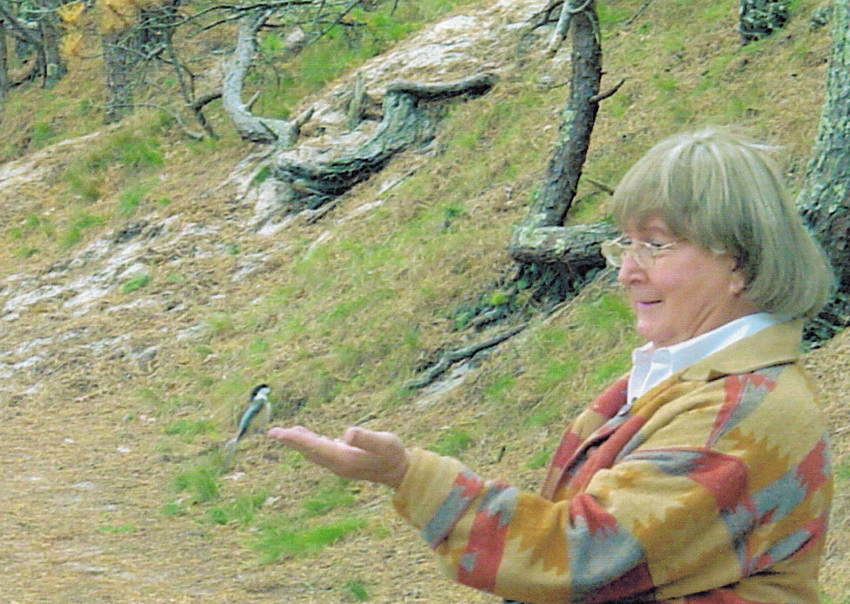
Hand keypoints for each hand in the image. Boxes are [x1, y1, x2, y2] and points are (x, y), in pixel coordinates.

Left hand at [266, 425, 409, 489]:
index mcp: (343, 459)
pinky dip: (312, 444)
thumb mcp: (383, 442)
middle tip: (272, 432)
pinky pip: (323, 452)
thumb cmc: (393, 454)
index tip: (279, 433)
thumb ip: (365, 438)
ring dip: (300, 443)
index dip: (295, 439)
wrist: (400, 472)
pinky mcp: (345, 461)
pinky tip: (311, 439)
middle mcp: (337, 464)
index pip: (314, 447)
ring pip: (314, 452)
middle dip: (291, 441)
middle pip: (310, 451)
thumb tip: (347, 433)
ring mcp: (340, 464)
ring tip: (286, 433)